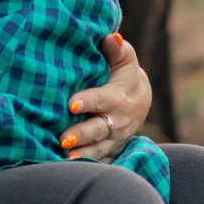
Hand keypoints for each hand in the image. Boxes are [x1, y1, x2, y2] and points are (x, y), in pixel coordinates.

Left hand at [61, 33, 151, 161]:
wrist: (139, 101)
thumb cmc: (123, 74)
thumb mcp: (124, 59)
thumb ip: (116, 49)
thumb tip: (109, 35)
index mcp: (119, 97)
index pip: (102, 99)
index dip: (88, 102)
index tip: (71, 104)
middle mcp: (119, 120)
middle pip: (100, 128)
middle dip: (82, 134)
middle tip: (63, 138)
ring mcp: (115, 138)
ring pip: (99, 148)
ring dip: (83, 153)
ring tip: (66, 157)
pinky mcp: (110, 150)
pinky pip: (100, 160)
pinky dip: (88, 165)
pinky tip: (71, 168)